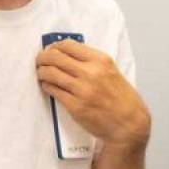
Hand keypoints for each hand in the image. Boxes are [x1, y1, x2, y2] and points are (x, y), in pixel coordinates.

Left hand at [36, 40, 150, 147]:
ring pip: (50, 73)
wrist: (128, 123)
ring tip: (41, 73)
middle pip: (55, 57)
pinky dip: (46, 86)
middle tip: (40, 61)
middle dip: (43, 57)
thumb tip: (66, 54)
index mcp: (101, 60)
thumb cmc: (121, 98)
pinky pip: (53, 90)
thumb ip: (91, 61)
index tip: (50, 50)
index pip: (68, 45)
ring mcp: (82, 90)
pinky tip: (48, 86)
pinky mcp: (75, 106)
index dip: (54, 46)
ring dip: (41, 72)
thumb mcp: (111, 71)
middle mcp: (91, 72)